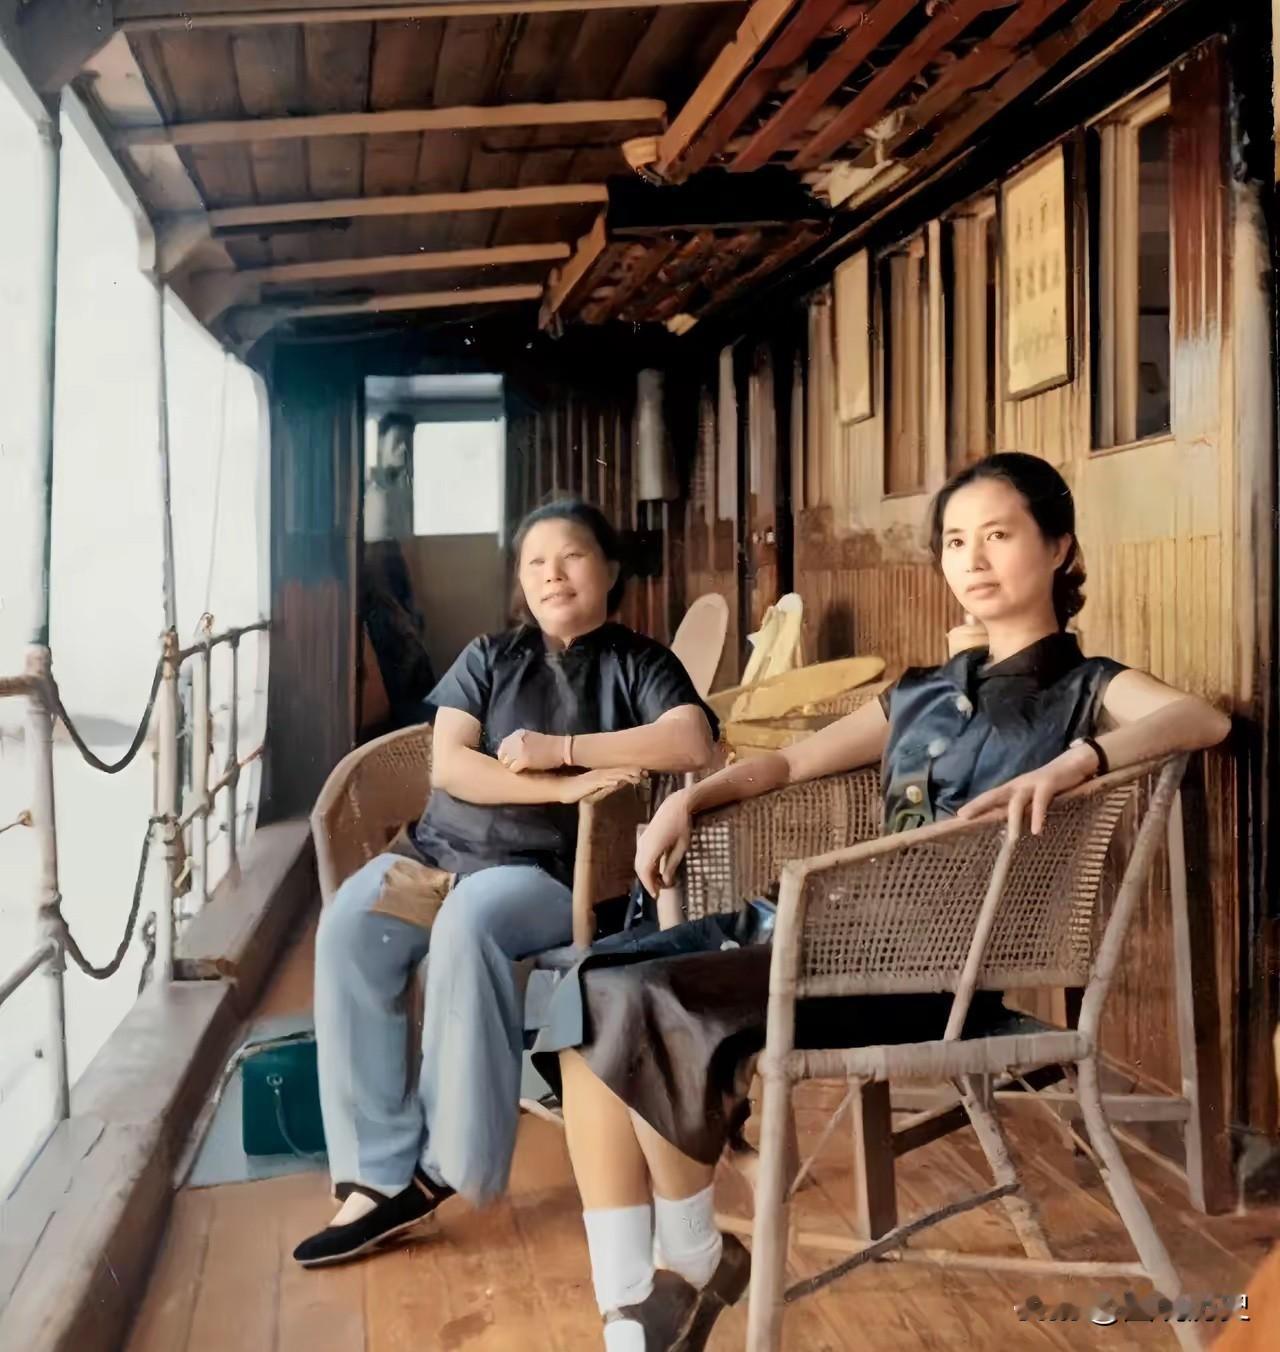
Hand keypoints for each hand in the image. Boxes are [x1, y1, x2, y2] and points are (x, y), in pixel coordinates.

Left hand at [498, 729, 566, 772]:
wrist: (563, 749)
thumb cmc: (551, 746)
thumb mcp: (533, 738)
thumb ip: (521, 742)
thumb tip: (510, 752)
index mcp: (518, 733)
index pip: (503, 745)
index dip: (506, 755)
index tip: (511, 760)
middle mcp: (516, 740)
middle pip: (502, 754)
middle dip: (507, 761)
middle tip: (516, 766)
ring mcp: (519, 749)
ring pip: (506, 763)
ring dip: (512, 767)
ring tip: (521, 770)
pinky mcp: (523, 760)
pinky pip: (512, 769)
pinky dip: (517, 772)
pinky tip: (525, 771)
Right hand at [556, 766, 643, 805]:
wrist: (564, 789)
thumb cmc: (580, 789)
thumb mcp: (597, 789)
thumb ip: (607, 786)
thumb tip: (618, 783)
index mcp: (604, 774)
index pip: (621, 771)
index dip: (632, 771)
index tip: (645, 773)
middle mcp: (602, 773)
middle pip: (620, 771)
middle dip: (633, 771)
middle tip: (646, 772)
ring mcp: (597, 777)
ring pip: (614, 774)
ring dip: (625, 775)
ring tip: (637, 775)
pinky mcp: (591, 783)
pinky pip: (602, 781)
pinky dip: (610, 781)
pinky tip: (618, 782)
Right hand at [635, 789, 691, 896]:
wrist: (675, 806)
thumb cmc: (682, 826)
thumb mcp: (681, 848)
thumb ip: (671, 865)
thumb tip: (665, 882)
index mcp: (651, 848)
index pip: (646, 872)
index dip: (650, 886)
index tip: (656, 896)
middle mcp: (643, 845)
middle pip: (640, 869)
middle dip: (648, 882)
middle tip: (659, 890)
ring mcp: (641, 841)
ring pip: (639, 863)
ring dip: (646, 873)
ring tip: (659, 880)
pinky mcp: (643, 838)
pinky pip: (641, 856)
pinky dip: (646, 865)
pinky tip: (657, 868)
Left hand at [955, 745, 1096, 836]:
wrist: (1074, 764)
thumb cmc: (1051, 785)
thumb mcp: (1032, 798)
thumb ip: (1021, 808)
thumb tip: (1006, 824)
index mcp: (1013, 788)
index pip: (989, 797)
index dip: (975, 805)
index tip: (959, 816)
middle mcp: (1018, 785)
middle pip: (994, 795)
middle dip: (979, 805)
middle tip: (964, 817)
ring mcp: (1032, 783)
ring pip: (1016, 802)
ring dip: (1013, 821)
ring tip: (1012, 839)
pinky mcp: (1048, 784)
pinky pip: (1040, 801)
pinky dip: (1038, 816)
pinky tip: (1036, 830)